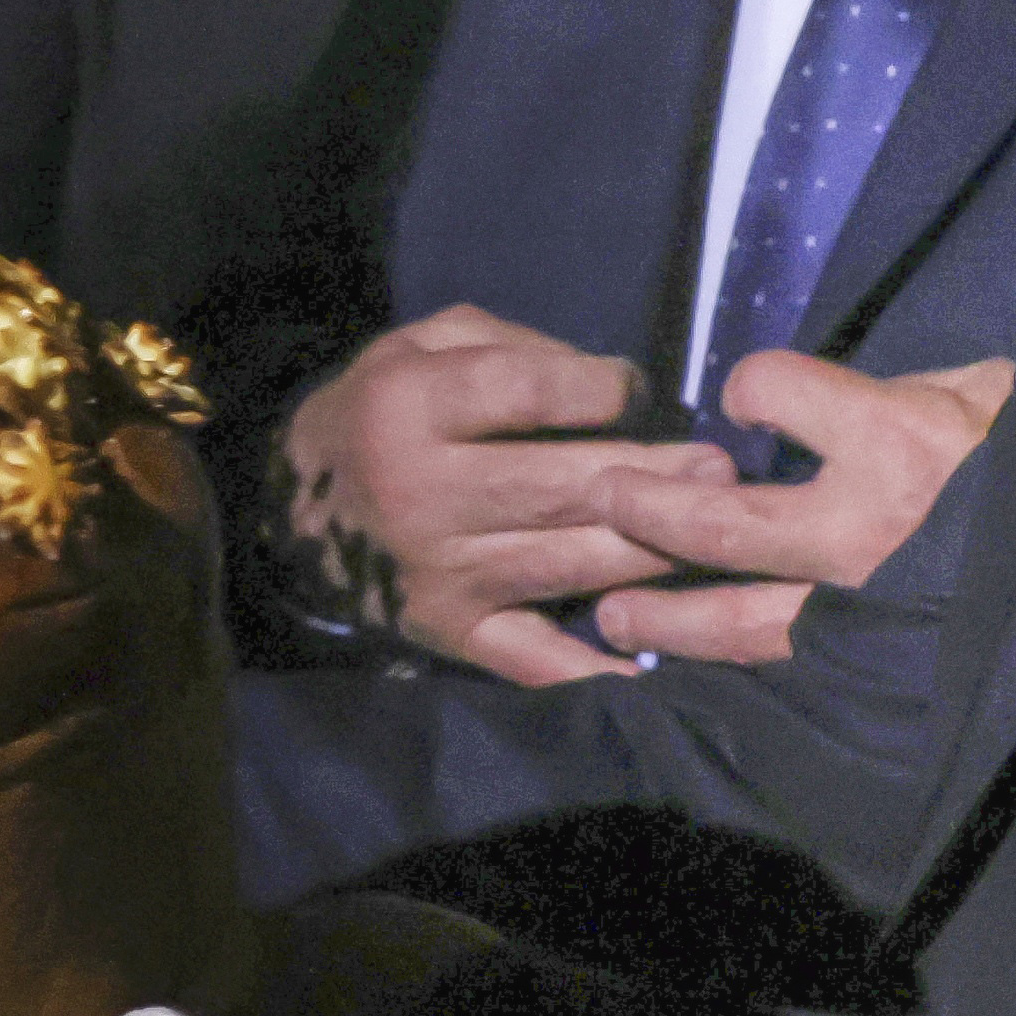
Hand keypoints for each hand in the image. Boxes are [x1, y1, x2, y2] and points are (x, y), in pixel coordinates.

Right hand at [276, 304, 736, 687]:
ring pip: (571, 563)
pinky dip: (595, 668)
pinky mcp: (454, 631)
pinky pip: (534, 657)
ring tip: (719, 531)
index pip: (525, 392)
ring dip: (655, 552)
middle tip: (721, 470)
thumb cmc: (382, 414)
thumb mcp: (421, 347)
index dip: (599, 388)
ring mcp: (442, 572)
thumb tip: (615, 386)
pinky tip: (656, 661)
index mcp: (408, 408)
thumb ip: (511, 348)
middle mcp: (421, 493)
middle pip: (561, 486)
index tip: (636, 388)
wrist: (294, 515)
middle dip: (655, 476)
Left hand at [574, 348, 1015, 665]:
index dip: (751, 387)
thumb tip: (847, 397)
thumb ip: (912, 391)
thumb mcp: (988, 395)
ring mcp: (870, 607)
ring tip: (612, 614)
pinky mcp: (884, 668)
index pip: (768, 388)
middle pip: (720, 520)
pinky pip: (789, 673)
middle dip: (648, 510)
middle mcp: (867, 528)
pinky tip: (688, 678)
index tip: (743, 399)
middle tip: (601, 498)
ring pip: (740, 620)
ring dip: (668, 617)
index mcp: (896, 439)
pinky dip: (731, 673)